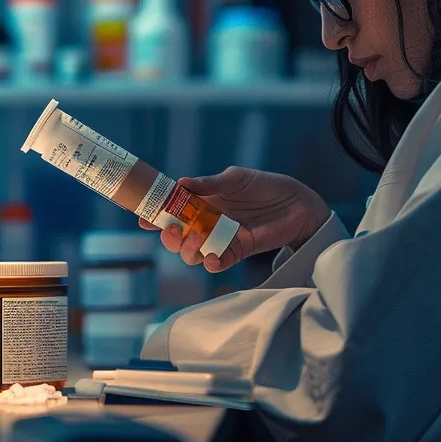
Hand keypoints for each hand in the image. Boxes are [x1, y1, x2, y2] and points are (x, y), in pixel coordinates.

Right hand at [140, 166, 328, 273]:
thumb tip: (180, 184)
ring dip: (188, 249)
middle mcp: (206, 222)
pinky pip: (217, 262)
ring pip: (191, 253)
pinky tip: (212, 256)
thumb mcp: (235, 179)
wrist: (297, 202)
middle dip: (167, 236)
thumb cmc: (265, 185)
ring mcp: (220, 238)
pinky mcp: (237, 250)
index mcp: (201, 202)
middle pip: (176, 237)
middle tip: (169, 229)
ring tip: (197, 237)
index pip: (172, 210)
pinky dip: (211, 262)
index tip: (142, 218)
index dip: (155, 215)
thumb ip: (209, 184)